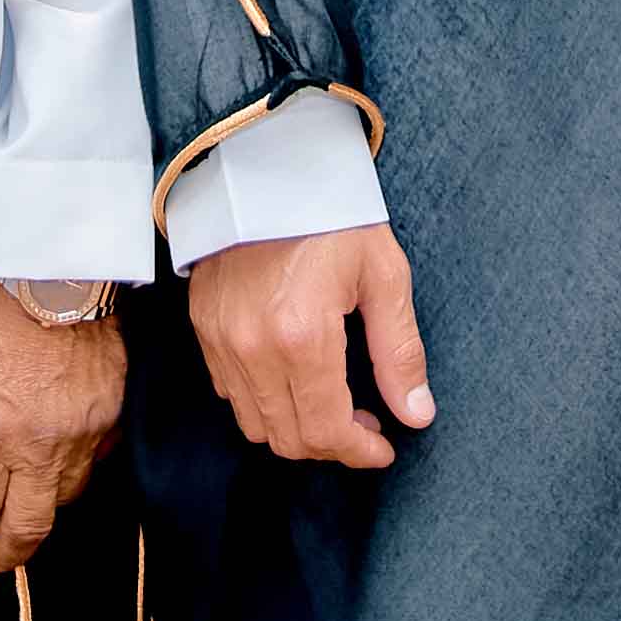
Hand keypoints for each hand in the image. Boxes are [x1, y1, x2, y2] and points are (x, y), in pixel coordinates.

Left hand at [0, 275, 129, 572]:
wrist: (52, 260)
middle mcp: (40, 446)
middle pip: (27, 530)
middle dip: (3, 556)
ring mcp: (84, 432)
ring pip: (65, 499)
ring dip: (39, 512)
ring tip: (20, 511)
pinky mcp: (113, 413)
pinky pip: (95, 461)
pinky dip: (73, 471)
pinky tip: (55, 465)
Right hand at [187, 225, 430, 470]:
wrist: (268, 167)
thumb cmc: (334, 215)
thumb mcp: (383, 275)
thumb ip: (398, 352)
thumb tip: (416, 415)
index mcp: (303, 336)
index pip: (326, 431)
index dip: (359, 453)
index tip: (384, 449)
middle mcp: (253, 347)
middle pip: (288, 439)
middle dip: (332, 446)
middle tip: (365, 425)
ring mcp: (221, 339)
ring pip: (255, 424)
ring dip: (296, 429)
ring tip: (332, 404)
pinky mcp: (204, 326)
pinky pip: (229, 392)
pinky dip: (263, 402)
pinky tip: (294, 378)